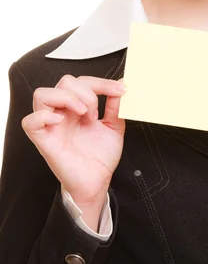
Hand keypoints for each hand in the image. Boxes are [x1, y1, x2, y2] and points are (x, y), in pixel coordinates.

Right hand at [22, 75, 126, 206]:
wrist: (97, 182)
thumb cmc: (100, 157)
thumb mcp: (114, 126)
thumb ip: (115, 106)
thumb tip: (121, 85)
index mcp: (78, 108)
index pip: (82, 81)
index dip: (101, 82)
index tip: (120, 90)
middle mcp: (63, 113)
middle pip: (64, 82)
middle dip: (86, 92)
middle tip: (96, 114)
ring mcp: (52, 126)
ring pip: (42, 94)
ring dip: (67, 98)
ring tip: (83, 114)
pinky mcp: (44, 141)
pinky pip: (30, 122)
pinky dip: (44, 116)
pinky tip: (61, 121)